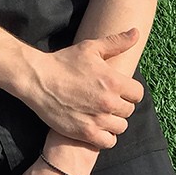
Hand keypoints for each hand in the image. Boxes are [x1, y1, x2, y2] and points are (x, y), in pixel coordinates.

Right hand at [22, 28, 144, 148]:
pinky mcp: (85, 133)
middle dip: (120, 105)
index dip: (129, 91)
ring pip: (120, 127)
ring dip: (113, 121)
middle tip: (106, 100)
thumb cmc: (63, 62)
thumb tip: (136, 33)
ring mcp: (97, 119)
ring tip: (101, 114)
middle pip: (129, 111)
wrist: (37, 79)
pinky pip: (108, 142)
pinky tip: (96, 126)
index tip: (118, 90)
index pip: (138, 94)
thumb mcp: (90, 48)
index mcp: (113, 81)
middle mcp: (108, 102)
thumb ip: (116, 42)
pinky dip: (105, 136)